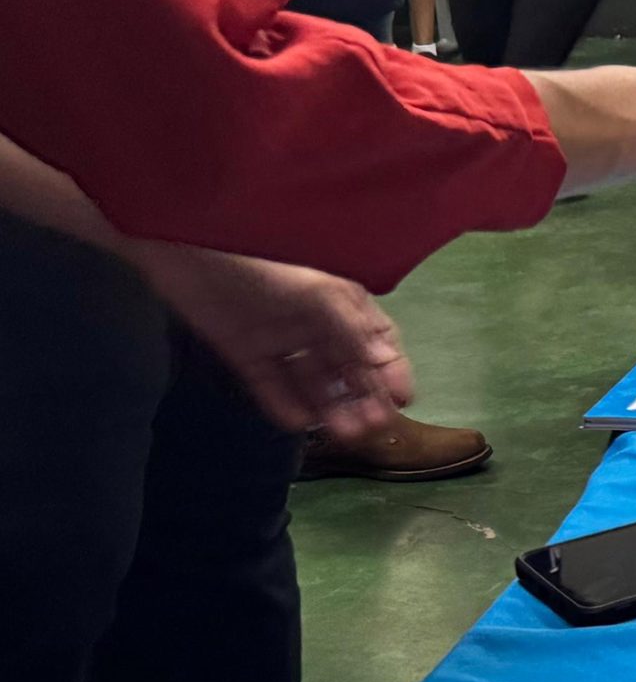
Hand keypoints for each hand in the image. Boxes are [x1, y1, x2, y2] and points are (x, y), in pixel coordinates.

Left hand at [122, 245, 412, 439]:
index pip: (377, 338)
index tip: (402, 400)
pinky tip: (298, 421)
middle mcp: (315, 320)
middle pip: (347, 365)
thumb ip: (350, 328)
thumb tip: (382, 362)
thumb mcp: (316, 291)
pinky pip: (270, 383)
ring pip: (312, 379)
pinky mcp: (244, 351)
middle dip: (363, 395)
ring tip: (342, 432)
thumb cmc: (263, 262)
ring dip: (330, 405)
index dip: (392, 368)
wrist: (186, 249)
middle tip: (370, 427)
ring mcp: (280, 338)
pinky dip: (284, 402)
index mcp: (340, 299)